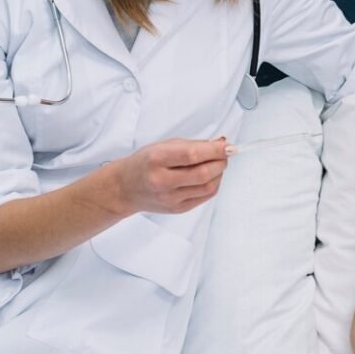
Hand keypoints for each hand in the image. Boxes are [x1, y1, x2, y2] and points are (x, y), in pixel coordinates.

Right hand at [113, 137, 228, 215]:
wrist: (126, 188)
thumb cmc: (145, 163)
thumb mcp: (164, 145)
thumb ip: (193, 144)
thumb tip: (221, 144)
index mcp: (157, 159)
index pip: (192, 155)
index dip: (215, 150)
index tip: (229, 146)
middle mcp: (162, 181)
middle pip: (203, 173)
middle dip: (221, 162)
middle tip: (225, 154)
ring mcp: (170, 198)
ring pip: (208, 187)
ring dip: (219, 173)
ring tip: (216, 164)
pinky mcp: (178, 209)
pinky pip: (205, 196)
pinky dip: (213, 184)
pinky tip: (209, 176)